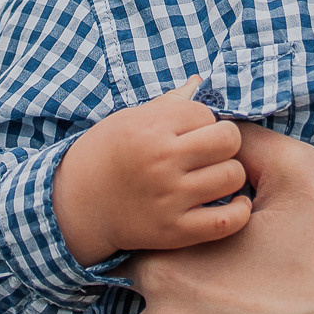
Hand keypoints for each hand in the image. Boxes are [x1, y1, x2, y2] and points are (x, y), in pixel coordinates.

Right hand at [53, 76, 250, 266]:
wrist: (75, 204)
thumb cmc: (106, 154)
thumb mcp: (129, 118)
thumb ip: (170, 103)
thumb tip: (200, 82)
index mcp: (150, 128)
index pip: (206, 113)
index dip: (203, 122)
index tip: (192, 132)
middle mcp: (161, 161)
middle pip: (228, 141)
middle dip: (225, 143)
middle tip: (212, 152)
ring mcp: (169, 198)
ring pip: (232, 176)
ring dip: (230, 175)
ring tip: (215, 177)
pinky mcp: (173, 230)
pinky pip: (226, 221)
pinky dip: (238, 212)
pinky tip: (232, 204)